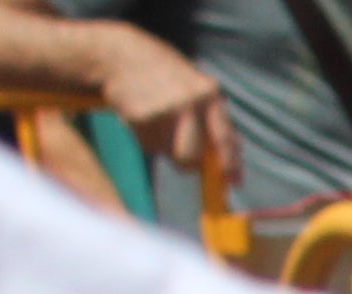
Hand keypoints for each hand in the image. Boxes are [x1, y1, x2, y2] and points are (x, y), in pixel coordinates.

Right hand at [90, 30, 230, 188]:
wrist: (118, 54)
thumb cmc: (164, 77)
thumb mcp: (194, 88)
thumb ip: (211, 120)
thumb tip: (230, 167)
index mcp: (209, 93)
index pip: (226, 138)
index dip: (230, 164)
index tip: (233, 182)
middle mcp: (189, 101)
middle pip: (192, 157)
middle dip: (187, 163)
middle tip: (182, 157)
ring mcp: (163, 108)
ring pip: (168, 154)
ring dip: (164, 148)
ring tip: (157, 122)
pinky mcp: (139, 115)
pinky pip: (147, 145)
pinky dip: (144, 137)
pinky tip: (141, 114)